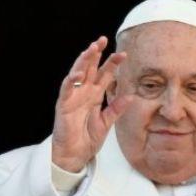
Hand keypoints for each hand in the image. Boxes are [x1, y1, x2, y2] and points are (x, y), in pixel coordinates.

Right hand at [51, 37, 131, 172]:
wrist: (75, 155)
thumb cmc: (87, 139)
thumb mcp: (107, 123)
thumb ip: (117, 109)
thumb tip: (131, 96)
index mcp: (95, 95)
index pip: (104, 75)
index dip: (112, 64)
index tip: (124, 54)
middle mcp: (84, 92)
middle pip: (90, 68)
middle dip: (96, 54)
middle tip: (103, 40)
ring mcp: (73, 97)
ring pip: (77, 73)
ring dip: (83, 61)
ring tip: (90, 49)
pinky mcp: (64, 105)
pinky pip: (66, 90)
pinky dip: (71, 80)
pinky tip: (77, 72)